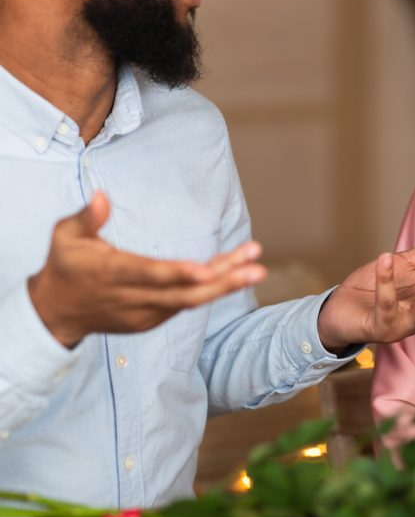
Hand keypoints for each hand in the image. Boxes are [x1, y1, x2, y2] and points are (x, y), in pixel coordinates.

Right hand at [28, 192, 265, 347]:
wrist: (55, 313)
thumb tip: (102, 196)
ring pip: (191, 301)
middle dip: (222, 282)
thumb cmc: (66, 266)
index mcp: (111, 274)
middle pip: (183, 294)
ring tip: (256, 268)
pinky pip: (186, 305)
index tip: (206, 272)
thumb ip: (86, 218)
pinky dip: (210, 290)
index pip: (149, 275)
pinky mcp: (152, 320)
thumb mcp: (65, 237)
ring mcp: (145, 313)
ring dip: (225, 284)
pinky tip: (235, 271)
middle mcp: (132, 298)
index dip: (178, 275)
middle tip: (256, 268)